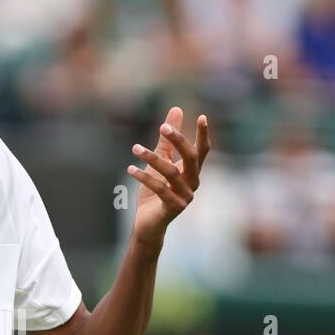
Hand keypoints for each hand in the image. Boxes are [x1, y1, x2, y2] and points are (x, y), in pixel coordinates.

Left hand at [127, 107, 209, 247]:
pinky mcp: (173, 208)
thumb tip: (176, 109)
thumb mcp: (160, 161)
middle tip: (162, 128)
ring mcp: (185, 197)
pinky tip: (130, 168)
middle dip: (178, 141)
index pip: (201, 151)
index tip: (202, 116)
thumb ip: (167, 139)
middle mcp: (192, 183)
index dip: (203, 135)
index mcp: (191, 172)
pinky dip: (144, 177)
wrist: (147, 224)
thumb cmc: (154, 192)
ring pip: (171, 172)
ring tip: (135, 148)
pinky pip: (160, 188)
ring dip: (152, 158)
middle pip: (191, 158)